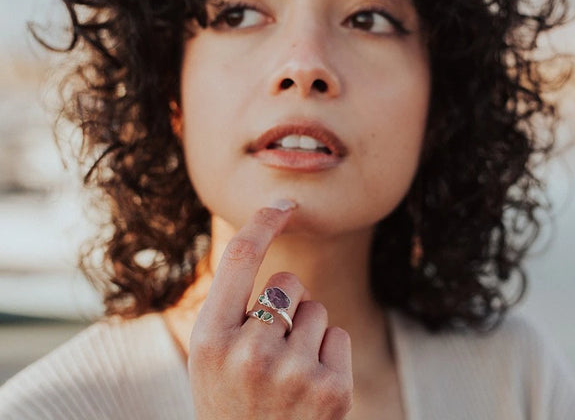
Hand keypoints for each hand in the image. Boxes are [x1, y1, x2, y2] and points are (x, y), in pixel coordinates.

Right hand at [188, 201, 352, 418]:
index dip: (263, 222)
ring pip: (316, 308)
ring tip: (286, 372)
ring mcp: (294, 373)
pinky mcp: (333, 390)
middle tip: (268, 347)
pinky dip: (327, 353)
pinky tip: (307, 386)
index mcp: (210, 339)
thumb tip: (274, 253)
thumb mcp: (209, 354)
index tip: (283, 203)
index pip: (240, 259)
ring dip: (305, 331)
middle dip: (284, 302)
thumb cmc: (229, 398)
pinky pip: (337, 334)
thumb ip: (231, 307)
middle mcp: (250, 354)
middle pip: (288, 281)